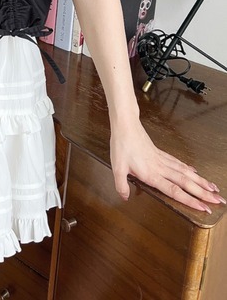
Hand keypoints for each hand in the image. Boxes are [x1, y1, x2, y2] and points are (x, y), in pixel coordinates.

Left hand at [110, 119, 225, 212]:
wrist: (125, 125)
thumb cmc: (121, 145)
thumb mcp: (117, 167)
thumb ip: (121, 185)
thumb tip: (125, 198)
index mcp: (151, 174)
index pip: (174, 190)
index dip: (189, 200)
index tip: (203, 208)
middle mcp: (161, 168)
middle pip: (186, 182)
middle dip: (203, 193)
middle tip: (218, 201)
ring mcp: (162, 160)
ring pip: (185, 172)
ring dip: (200, 181)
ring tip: (214, 189)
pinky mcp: (160, 153)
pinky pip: (178, 163)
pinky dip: (188, 169)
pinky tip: (194, 172)